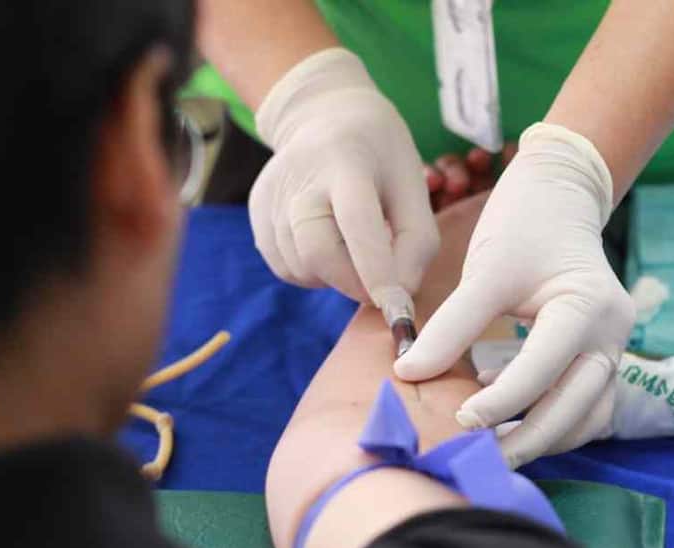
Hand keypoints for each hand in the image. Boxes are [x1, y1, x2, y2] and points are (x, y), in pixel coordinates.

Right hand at [250, 48, 437, 305]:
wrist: (325, 116)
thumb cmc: (380, 156)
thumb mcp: (413, 185)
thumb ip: (417, 242)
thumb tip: (400, 295)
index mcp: (347, 160)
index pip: (357, 220)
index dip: (376, 268)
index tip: (396, 305)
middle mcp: (300, 176)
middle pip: (317, 251)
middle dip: (353, 282)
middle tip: (379, 285)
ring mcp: (272, 195)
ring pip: (300, 267)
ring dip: (334, 277)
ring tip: (352, 246)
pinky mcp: (257, 212)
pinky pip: (285, 267)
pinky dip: (313, 272)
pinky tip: (329, 244)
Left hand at [395, 123, 634, 466]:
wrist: (560, 194)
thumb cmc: (523, 224)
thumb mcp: (486, 271)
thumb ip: (451, 325)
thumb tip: (408, 373)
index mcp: (589, 308)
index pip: (544, 369)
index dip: (501, 402)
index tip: (458, 420)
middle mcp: (613, 335)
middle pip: (577, 408)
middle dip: (528, 439)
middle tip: (477, 457)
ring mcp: (613, 348)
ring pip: (587, 416)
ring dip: (545, 438)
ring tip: (494, 450)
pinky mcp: (601, 356)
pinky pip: (585, 406)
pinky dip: (554, 422)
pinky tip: (511, 423)